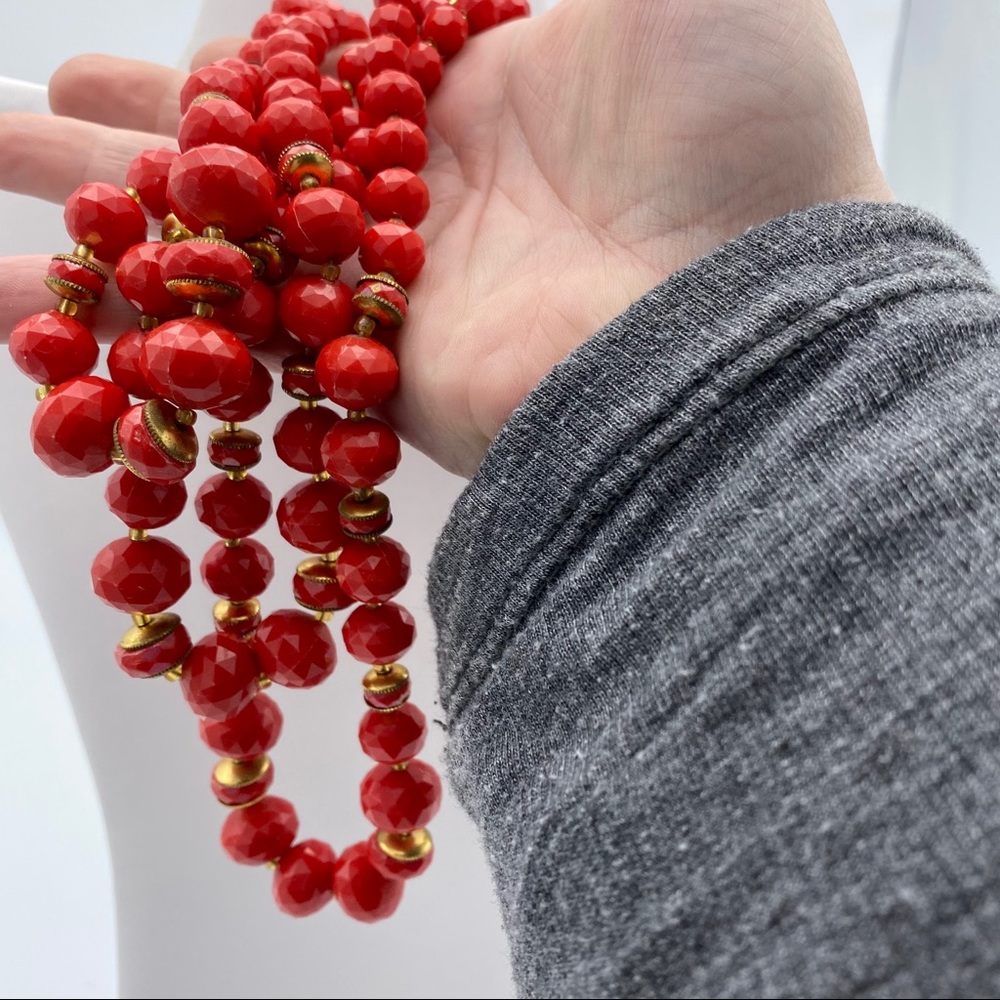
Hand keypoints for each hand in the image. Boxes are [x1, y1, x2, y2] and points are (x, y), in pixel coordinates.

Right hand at [0, 0, 890, 475]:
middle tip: (14, 124)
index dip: (219, 71)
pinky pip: (238, 353)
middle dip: (130, 148)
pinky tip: (34, 313)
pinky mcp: (382, 384)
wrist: (767, 324)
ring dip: (100, 233)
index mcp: (476, 97)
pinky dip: (136, 333)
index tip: (129, 63)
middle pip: (247, 170)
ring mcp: (399, 302)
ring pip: (223, 261)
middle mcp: (425, 206)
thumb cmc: (746, 131)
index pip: (313, 80)